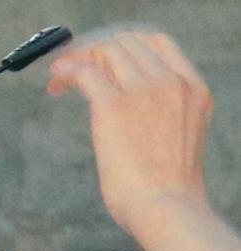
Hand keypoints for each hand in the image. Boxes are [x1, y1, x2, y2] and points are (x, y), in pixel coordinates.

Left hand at [47, 28, 215, 232]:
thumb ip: (162, 110)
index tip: (100, 56)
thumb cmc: (168, 185)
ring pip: (103, 52)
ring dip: (75, 60)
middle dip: (92, 50)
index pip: (157, 43)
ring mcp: (145, 90)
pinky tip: (56, 84)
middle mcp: (172, 82)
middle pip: (125, 42)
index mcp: (194, 87)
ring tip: (59, 80)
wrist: (168, 208)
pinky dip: (65, 72)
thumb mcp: (180, 134)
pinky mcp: (114, 106)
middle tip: (71, 68)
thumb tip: (124, 101)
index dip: (121, 43)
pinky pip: (84, 73)